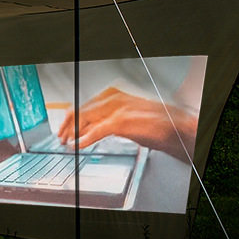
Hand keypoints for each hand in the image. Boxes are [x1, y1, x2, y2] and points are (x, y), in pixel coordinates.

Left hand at [57, 86, 197, 161]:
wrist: (178, 129)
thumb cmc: (155, 125)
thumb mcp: (125, 119)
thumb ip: (106, 119)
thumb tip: (86, 128)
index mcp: (113, 93)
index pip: (84, 104)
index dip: (71, 118)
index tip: (64, 128)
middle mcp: (113, 96)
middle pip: (80, 110)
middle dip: (68, 126)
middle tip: (61, 137)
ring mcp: (117, 108)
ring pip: (85, 118)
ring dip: (73, 132)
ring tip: (66, 142)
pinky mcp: (122, 121)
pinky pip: (97, 130)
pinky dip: (85, 138)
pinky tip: (78, 145)